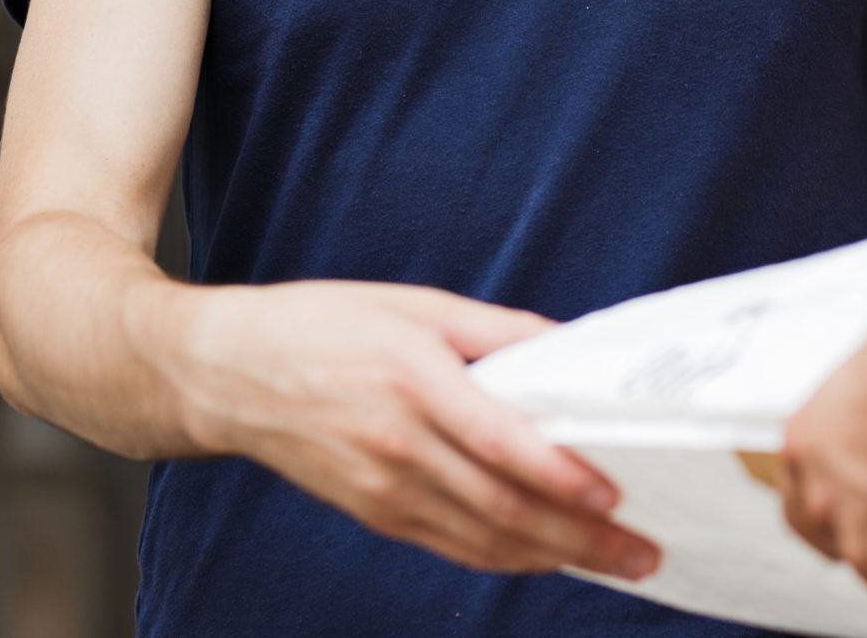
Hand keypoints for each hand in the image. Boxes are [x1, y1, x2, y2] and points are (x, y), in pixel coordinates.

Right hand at [171, 279, 660, 579]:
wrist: (222, 373)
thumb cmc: (318, 325)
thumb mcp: (412, 303)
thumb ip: (493, 330)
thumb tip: (565, 347)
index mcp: (411, 381)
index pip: (499, 443)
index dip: (559, 474)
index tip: (614, 491)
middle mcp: (397, 445)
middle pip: (502, 507)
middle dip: (581, 537)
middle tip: (644, 552)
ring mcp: (381, 489)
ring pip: (481, 539)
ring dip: (554, 557)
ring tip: (615, 562)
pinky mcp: (372, 511)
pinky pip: (449, 545)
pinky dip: (504, 557)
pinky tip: (546, 556)